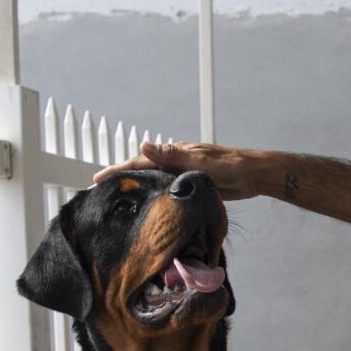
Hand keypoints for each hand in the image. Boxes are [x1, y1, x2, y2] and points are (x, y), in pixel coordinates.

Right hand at [93, 135, 267, 199]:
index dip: (117, 170)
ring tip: (119, 198)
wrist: (253, 174)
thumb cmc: (230, 165)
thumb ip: (171, 155)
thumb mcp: (198, 160)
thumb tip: (143, 145)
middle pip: (143, 171)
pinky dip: (155, 195)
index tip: (97, 179)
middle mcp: (175, 162)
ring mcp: (183, 174)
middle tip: (101, 190)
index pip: (139, 162)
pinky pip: (167, 190)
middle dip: (122, 179)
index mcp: (174, 154)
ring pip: (154, 181)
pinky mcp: (191, 185)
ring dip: (137, 188)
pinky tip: (149, 205)